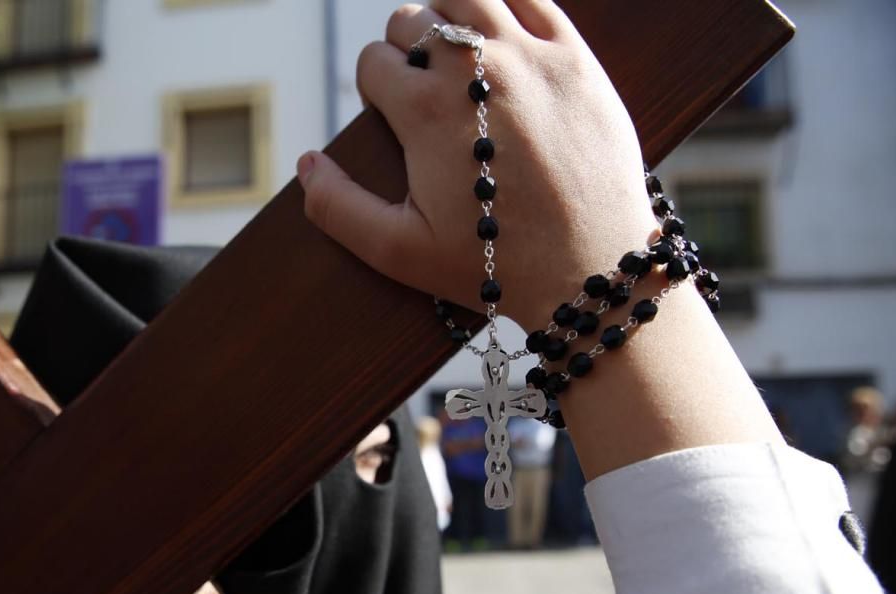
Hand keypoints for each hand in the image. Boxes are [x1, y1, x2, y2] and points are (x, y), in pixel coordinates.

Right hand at [296, 0, 658, 331]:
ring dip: (450, 17)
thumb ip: (338, 209)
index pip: (374, 62)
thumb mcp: (400, 252)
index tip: (395, 118)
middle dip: (407, 51)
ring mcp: (530, 56)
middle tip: (425, 93)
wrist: (589, 266)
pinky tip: (499, 35)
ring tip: (456, 56)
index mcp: (425, 112)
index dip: (375, 88)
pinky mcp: (575, 56)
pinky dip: (504, 4)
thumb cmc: (494, 265)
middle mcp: (475, 70)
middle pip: (414, 20)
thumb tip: (306, 163)